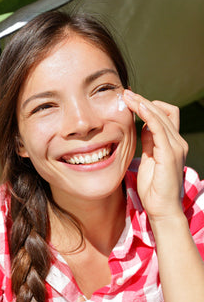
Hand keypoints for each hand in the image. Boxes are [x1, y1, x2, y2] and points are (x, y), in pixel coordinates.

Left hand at [122, 90, 187, 221]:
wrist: (162, 208)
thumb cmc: (153, 187)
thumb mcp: (148, 158)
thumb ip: (148, 142)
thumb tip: (142, 126)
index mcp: (171, 143)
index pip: (163, 115)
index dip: (147, 106)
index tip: (128, 100)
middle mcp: (176, 142)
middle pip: (163, 111)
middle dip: (142, 100)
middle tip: (125, 93)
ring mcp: (175, 147)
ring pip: (161, 115)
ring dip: (143, 103)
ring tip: (127, 96)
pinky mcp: (169, 154)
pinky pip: (159, 127)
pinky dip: (148, 115)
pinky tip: (137, 107)